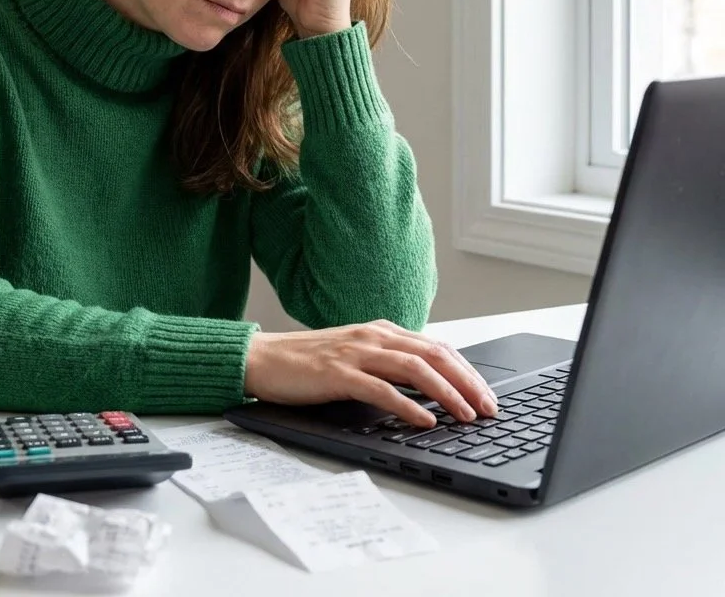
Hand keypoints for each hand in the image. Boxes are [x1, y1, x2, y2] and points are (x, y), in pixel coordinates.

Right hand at [243, 320, 499, 427]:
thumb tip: (427, 387)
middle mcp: (372, 336)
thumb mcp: (355, 356)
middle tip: (489, 408)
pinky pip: (380, 388)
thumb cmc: (307, 362)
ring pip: (413, 368)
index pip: (436, 347)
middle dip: (467, 381)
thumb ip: (386, 363)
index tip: (487, 394)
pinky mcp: (337, 373)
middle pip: (433, 354)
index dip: (466, 370)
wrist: (263, 358)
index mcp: (380, 331)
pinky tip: (424, 420)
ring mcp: (355, 352)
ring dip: (446, 392)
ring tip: (466, 414)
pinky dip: (407, 404)